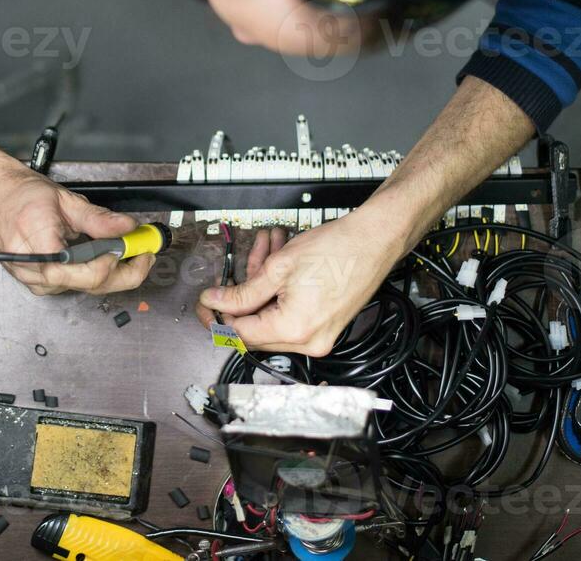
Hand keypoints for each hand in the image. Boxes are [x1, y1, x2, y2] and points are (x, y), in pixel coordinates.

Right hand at [0, 159, 155, 295]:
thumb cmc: (18, 195)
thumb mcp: (63, 200)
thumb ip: (97, 218)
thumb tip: (126, 228)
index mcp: (40, 246)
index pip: (84, 272)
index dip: (114, 263)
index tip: (132, 248)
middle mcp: (34, 270)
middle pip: (88, 285)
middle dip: (122, 272)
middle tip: (143, 252)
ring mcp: (34, 280)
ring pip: (82, 287)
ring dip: (107, 271)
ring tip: (121, 250)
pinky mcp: (36, 282)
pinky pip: (71, 283)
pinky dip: (91, 270)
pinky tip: (98, 256)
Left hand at [195, 201, 414, 355]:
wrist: (376, 239)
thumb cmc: (338, 250)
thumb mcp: (279, 268)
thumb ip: (243, 291)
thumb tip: (217, 301)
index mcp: (293, 330)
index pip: (241, 332)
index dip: (217, 315)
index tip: (204, 302)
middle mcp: (308, 341)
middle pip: (256, 328)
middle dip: (239, 300)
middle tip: (224, 281)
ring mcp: (319, 335)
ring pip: (272, 316)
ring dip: (261, 287)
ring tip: (263, 250)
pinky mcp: (325, 324)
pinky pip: (290, 312)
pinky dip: (279, 290)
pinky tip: (276, 257)